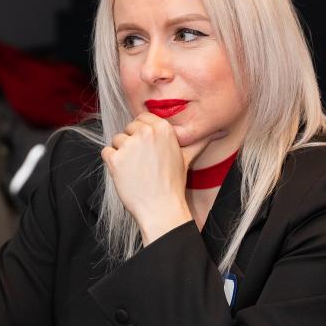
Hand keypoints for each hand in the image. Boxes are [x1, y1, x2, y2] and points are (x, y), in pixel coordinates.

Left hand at [101, 113, 211, 243]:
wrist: (161, 208)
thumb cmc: (173, 184)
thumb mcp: (187, 158)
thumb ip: (198, 141)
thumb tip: (219, 131)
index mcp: (163, 128)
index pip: (142, 118)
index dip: (142, 133)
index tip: (148, 149)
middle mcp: (146, 132)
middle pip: (128, 128)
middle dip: (132, 143)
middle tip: (143, 163)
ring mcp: (129, 145)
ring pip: (116, 140)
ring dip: (122, 154)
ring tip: (136, 170)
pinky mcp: (115, 159)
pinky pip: (106, 152)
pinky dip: (112, 163)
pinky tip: (126, 175)